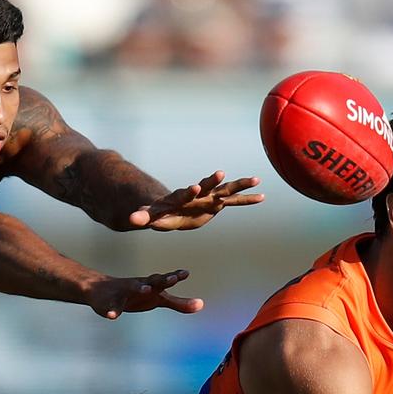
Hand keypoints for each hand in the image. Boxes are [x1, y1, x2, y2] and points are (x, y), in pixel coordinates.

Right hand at [86, 270, 202, 318]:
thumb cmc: (135, 294)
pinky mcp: (107, 304)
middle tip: (172, 279)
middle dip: (161, 280)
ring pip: (130, 289)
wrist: (99, 289)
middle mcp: (137, 285)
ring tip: (147, 290)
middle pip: (150, 281)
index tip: (185, 274)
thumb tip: (202, 305)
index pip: (163, 280)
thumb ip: (178, 303)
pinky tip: (112, 316)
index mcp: (149, 285)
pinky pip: (110, 308)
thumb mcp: (158, 300)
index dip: (174, 277)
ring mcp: (122, 293)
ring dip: (139, 289)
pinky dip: (112, 311)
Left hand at [128, 171, 262, 230]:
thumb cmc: (158, 211)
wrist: (170, 207)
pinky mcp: (216, 204)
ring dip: (239, 186)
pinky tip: (262, 197)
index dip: (190, 190)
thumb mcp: (149, 215)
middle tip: (221, 173)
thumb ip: (142, 216)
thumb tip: (130, 220)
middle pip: (207, 185)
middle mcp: (198, 194)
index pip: (185, 193)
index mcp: (181, 197)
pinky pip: (234, 202)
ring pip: (226, 190)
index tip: (195, 187)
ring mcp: (209, 198)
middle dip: (213, 180)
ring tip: (256, 179)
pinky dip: (247, 200)